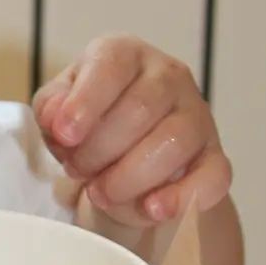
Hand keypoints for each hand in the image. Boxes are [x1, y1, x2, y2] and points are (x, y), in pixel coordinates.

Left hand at [34, 36, 231, 228]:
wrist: (128, 155)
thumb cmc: (92, 122)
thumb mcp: (59, 108)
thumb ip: (51, 107)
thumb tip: (57, 117)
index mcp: (125, 55)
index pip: (112, 65)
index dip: (86, 102)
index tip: (66, 135)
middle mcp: (168, 76)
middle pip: (140, 109)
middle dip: (99, 150)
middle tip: (78, 170)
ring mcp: (197, 115)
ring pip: (173, 142)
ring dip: (129, 177)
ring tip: (102, 192)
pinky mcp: (214, 156)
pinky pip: (211, 176)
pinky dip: (181, 197)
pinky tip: (152, 209)